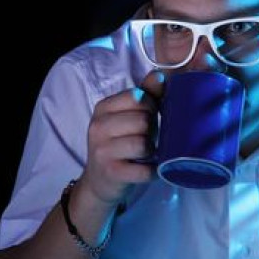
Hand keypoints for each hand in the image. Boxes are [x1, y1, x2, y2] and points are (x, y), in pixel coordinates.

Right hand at [78, 70, 165, 206]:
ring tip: (145, 153)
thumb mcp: (128, 116)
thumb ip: (146, 94)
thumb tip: (161, 76)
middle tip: (146, 139)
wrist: (101, 182)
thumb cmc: (120, 144)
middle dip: (152, 131)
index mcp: (103, 108)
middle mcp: (98, 127)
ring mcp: (102, 151)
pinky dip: (152, 170)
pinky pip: (144, 169)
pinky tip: (148, 169)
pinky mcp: (111, 173)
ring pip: (143, 143)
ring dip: (151, 150)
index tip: (147, 117)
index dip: (152, 107)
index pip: (138, 97)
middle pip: (143, 121)